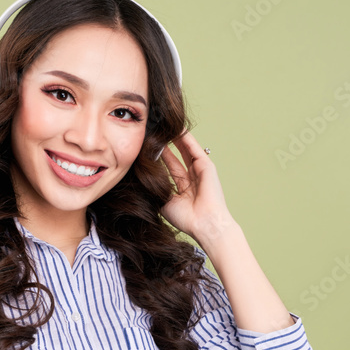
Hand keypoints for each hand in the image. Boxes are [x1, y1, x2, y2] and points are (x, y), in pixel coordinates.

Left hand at [159, 131, 235, 245]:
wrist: (204, 223)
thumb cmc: (185, 218)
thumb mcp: (164, 202)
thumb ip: (156, 189)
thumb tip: (143, 178)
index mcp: (182, 188)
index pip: (169, 167)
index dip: (159, 157)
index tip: (148, 147)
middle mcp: (192, 178)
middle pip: (177, 156)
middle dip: (166, 144)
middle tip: (155, 133)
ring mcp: (200, 171)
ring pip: (186, 150)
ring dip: (176, 138)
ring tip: (166, 126)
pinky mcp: (206, 166)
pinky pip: (194, 149)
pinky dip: (187, 139)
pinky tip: (178, 129)